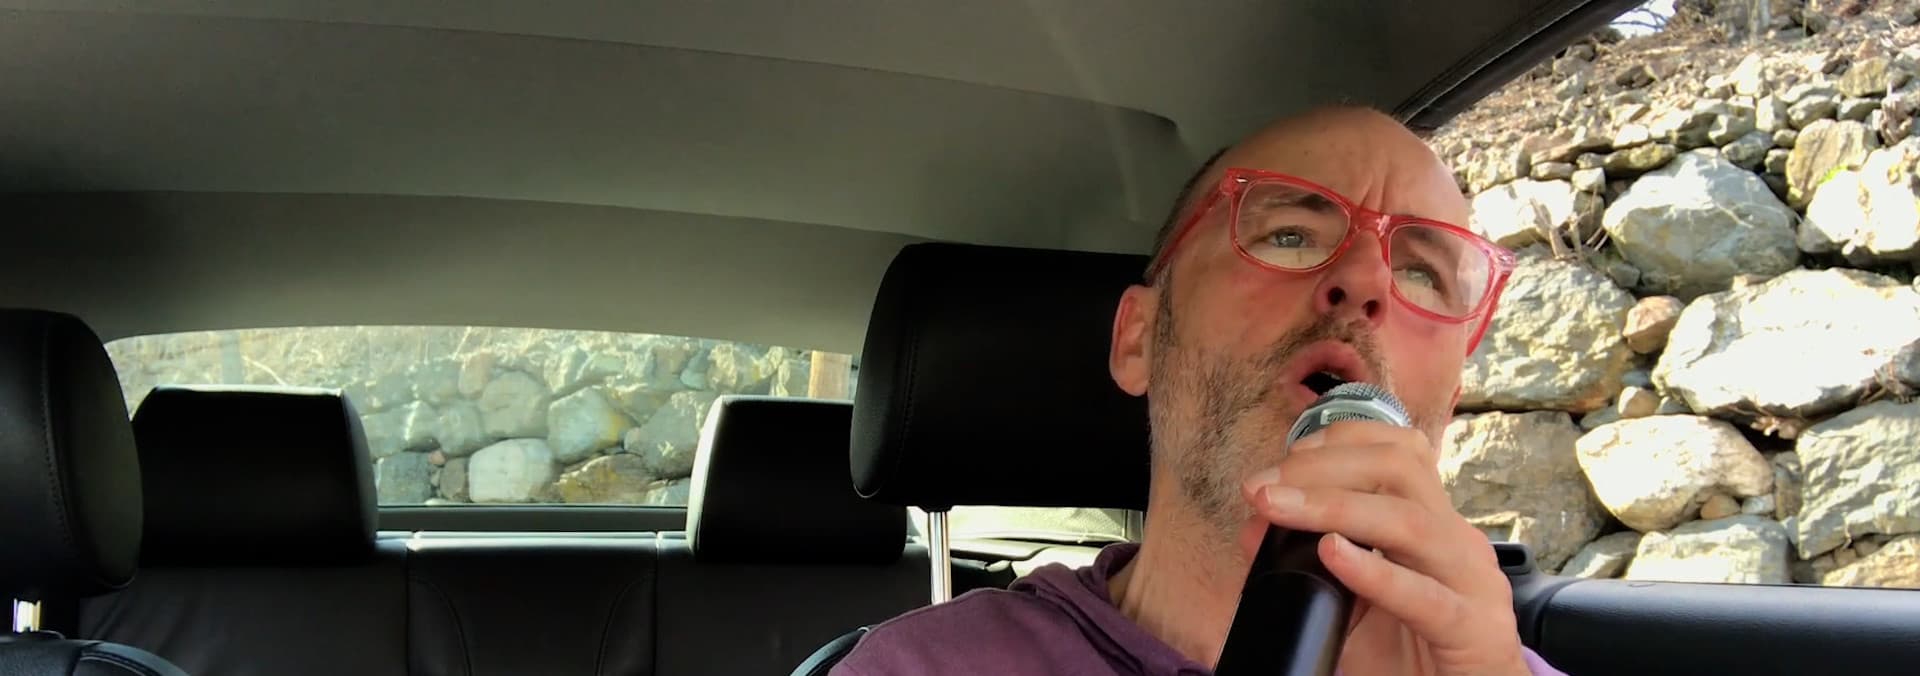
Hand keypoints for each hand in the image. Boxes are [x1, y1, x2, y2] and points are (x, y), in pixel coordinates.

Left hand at [1238, 420, 1529, 675]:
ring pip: (1410, 521)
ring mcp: (1472, 582)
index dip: (1339, 442)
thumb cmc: (1412, 650)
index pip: (1397, 451)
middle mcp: (1458, 541)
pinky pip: (1426, 597)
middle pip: (1399, 469)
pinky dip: (1375, 572)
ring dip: (1334, 507)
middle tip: (1264, 488)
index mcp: (1435, 523)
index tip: (1284, 458)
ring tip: (1278, 508)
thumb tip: (1253, 528)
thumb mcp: (1353, 599)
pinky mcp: (1474, 630)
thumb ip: (1308, 564)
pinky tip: (1333, 555)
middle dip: (1323, 468)